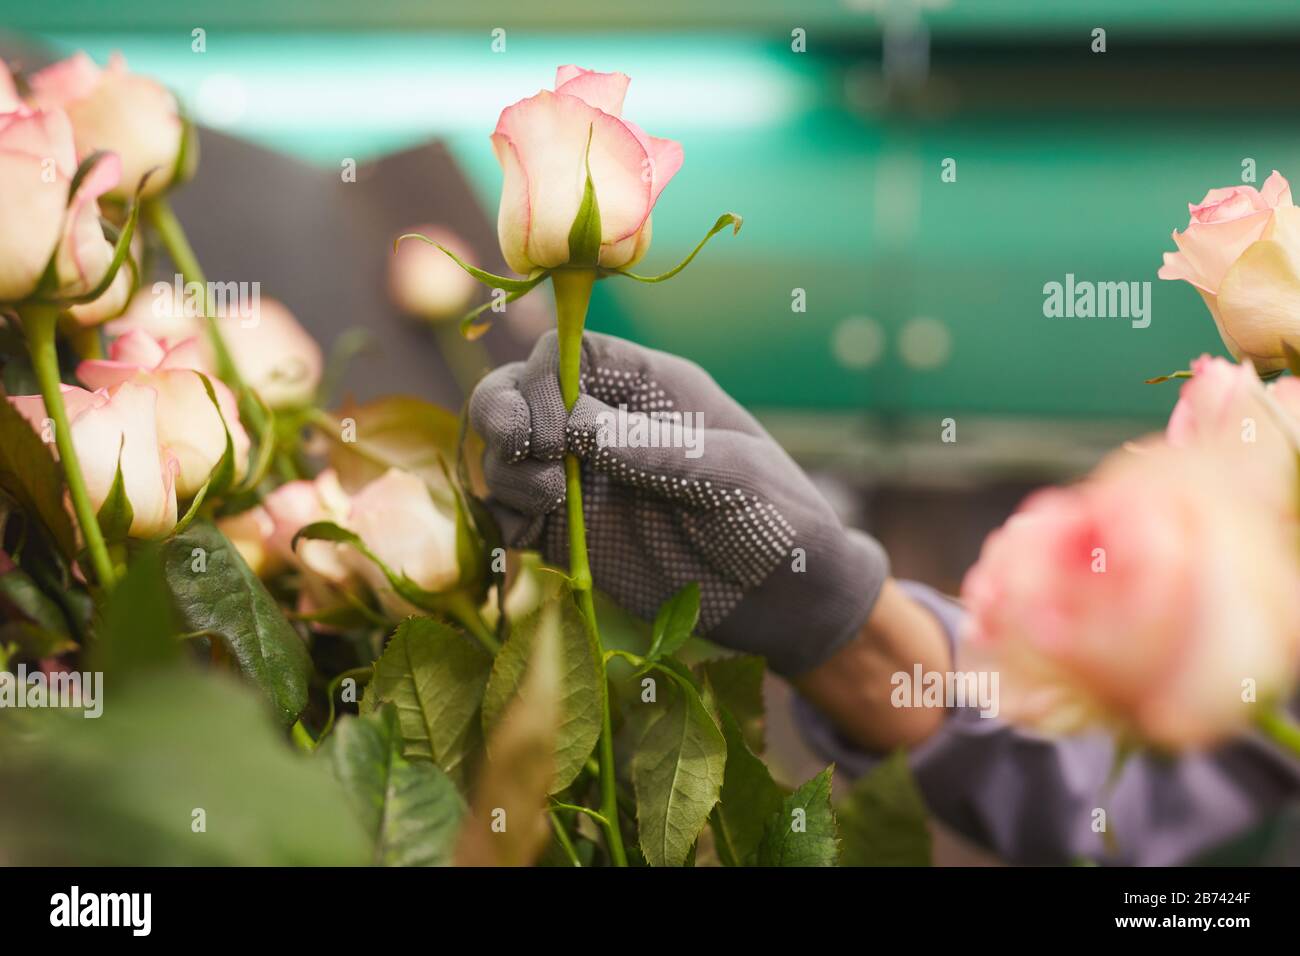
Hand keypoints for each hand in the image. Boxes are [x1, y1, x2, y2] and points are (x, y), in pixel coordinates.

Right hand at [469, 330, 888, 675]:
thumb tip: (574, 424)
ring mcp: (581, 477)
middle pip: (519, 391)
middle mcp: (604, 424)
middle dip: (503, 413)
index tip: (554, 429)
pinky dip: (502, 519)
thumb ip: (656, 449)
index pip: (568, 353)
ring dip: (507, 470)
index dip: (544, 379)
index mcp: (649, 388)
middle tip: (522, 451)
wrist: (784, 599)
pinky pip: (510, 513)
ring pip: (506, 451)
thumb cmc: (776, 519)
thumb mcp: (733, 476)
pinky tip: (526, 538)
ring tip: (551, 500)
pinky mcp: (567, 531)